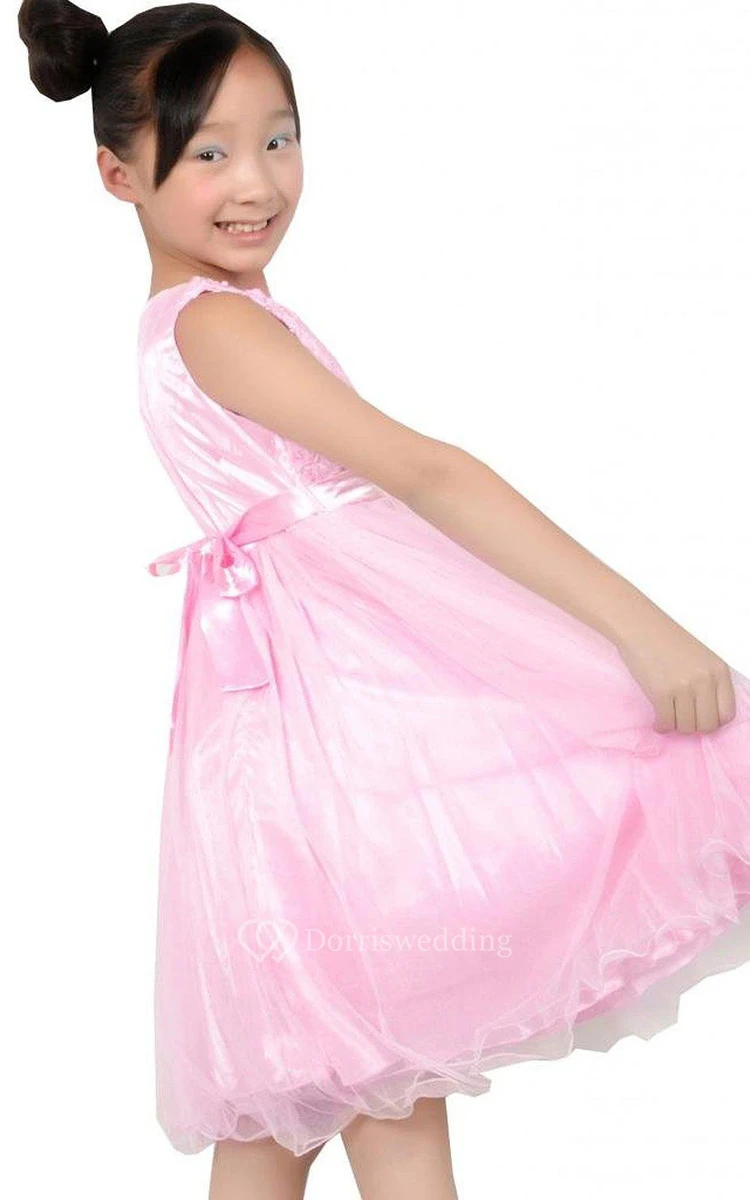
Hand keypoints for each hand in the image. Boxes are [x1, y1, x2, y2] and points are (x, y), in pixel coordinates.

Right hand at [615, 613, 736, 733]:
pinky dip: (661, 727)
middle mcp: (705, 680)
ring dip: (676, 726)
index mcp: (719, 671)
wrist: (641, 628)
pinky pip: (666, 723)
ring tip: (668, 718)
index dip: (714, 722)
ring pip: (686, 727)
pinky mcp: (661, 693)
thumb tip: (706, 716)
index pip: (727, 714)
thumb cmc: (668, 641)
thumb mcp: (702, 658)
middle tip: (682, 720)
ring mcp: (683, 687)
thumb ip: (709, 683)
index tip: (701, 719)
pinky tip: (657, 722)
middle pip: (707, 725)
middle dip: (694, 728)